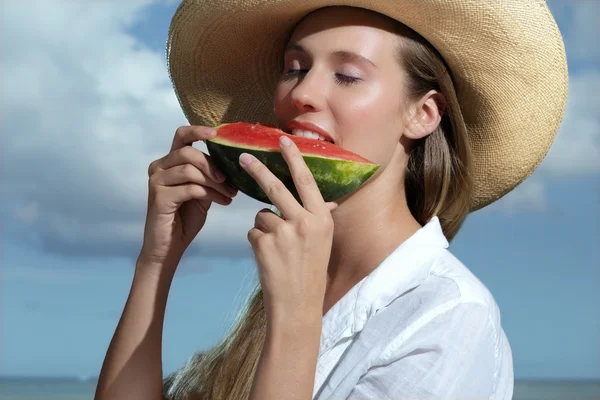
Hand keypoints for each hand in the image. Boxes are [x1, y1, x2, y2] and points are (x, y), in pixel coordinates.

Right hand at [139, 126, 237, 270]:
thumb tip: (232, 164)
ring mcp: (156, 181)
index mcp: (169, 162)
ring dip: (215, 183)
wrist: (169, 246)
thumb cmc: (185, 218)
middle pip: (189, 153)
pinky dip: (210, 194)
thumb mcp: (201, 191)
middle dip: (213, 166)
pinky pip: (190, 188)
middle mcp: (159, 167)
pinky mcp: (159, 197)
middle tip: (229, 181)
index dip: (198, 131)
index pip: (181, 136)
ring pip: (190, 170)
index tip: (216, 134)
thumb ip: (209, 175)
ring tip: (229, 195)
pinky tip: (222, 202)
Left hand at [242, 135, 336, 321]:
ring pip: (262, 214)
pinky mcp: (263, 243)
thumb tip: (325, 198)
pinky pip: (253, 231)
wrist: (297, 304)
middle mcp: (304, 222)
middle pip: (276, 187)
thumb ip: (318, 216)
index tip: (283, 140)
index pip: (306, 181)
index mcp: (321, 218)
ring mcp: (283, 232)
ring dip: (264, 228)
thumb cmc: (310, 270)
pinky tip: (269, 258)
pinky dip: (257, 242)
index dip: (293, 158)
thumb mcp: (322, 240)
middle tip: (243, 157)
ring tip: (277, 250)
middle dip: (257, 169)